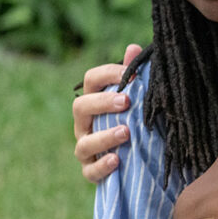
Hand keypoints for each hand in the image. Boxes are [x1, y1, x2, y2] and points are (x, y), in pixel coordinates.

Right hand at [73, 43, 138, 182]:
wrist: (136, 156)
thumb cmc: (134, 118)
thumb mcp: (136, 97)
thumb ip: (132, 75)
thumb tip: (133, 48)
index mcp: (94, 100)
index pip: (91, 80)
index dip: (108, 74)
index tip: (130, 75)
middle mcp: (84, 123)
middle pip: (80, 107)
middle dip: (102, 103)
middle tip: (126, 101)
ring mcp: (85, 147)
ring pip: (84, 143)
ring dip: (104, 137)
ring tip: (126, 132)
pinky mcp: (91, 170)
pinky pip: (90, 171)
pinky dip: (102, 166)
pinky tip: (118, 159)